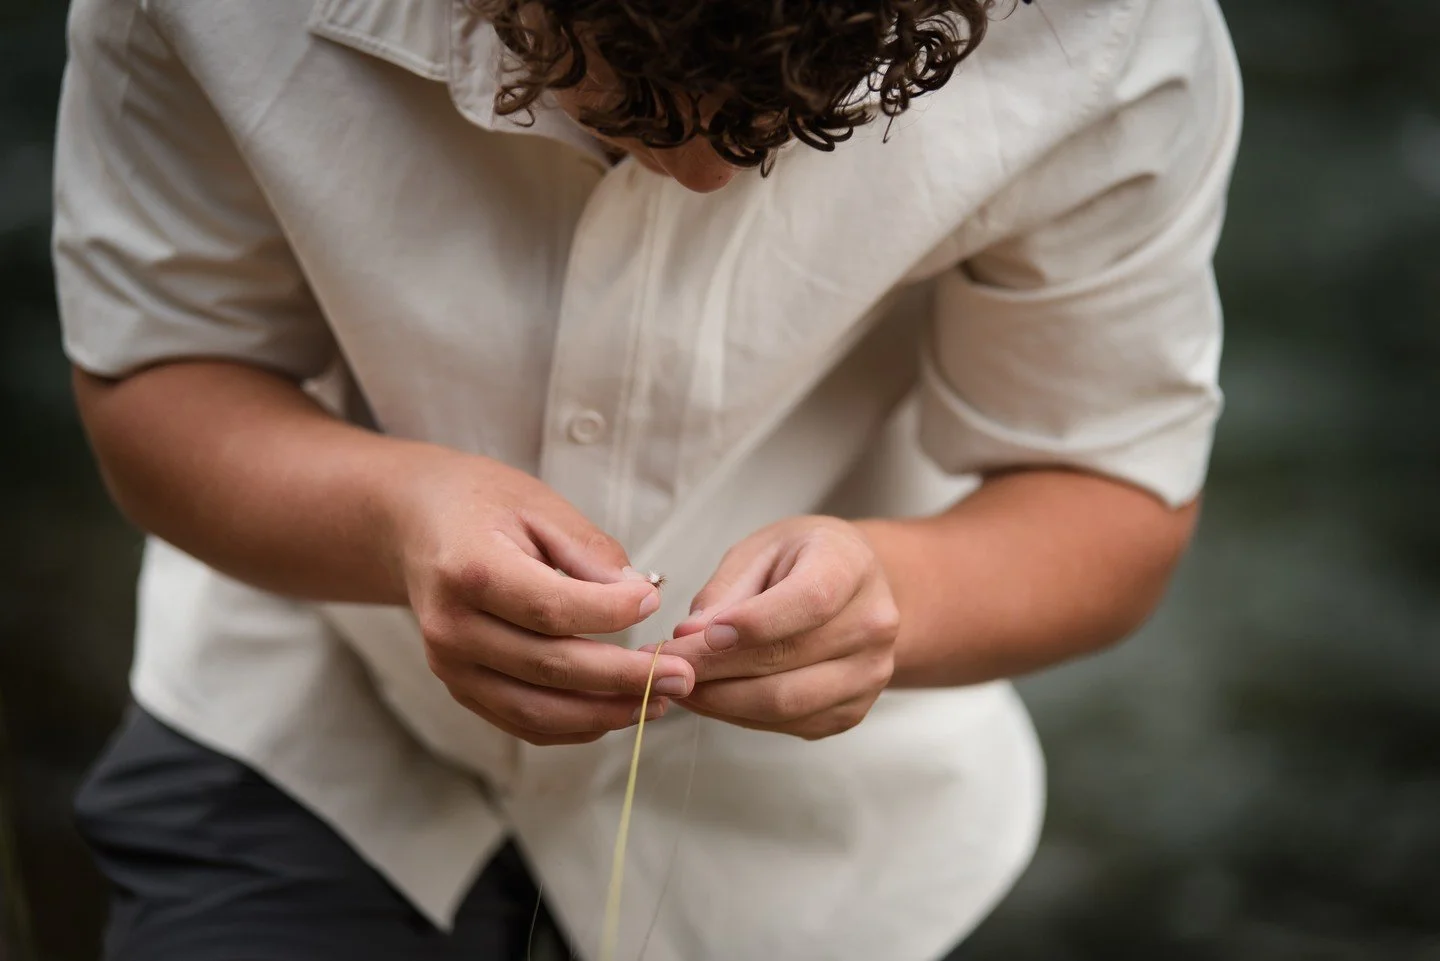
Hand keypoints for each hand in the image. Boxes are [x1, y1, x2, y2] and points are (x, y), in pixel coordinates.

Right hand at [384, 449, 694, 744]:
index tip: (654, 602)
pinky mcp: (460, 686)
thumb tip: (639, 595)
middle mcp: (453, 626)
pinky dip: (574, 726)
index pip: (549, 608)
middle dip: (624, 677)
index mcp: (469, 569)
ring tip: (659, 702)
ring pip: (536, 709)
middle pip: (549, 666)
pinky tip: (616, 712)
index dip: (608, 613)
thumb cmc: (482, 505)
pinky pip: (521, 722)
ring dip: (605, 713)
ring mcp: (451, 664)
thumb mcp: (539, 505)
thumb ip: (590, 552)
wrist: (416, 525)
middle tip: (681, 676)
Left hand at [655, 516, 898, 739]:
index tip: (700, 634)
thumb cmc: (800, 561)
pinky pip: (789, 724)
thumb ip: (725, 591)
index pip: (810, 602)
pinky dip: (740, 716)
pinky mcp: (852, 711)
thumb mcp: (760, 551)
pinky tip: (712, 697)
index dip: (754, 623)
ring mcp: (869, 674)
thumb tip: (688, 637)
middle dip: (714, 669)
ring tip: (680, 685)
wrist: (853, 588)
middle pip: (788, 661)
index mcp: (851, 567)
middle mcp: (873, 624)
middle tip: (662, 666)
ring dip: (721, 700)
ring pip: (785, 703)